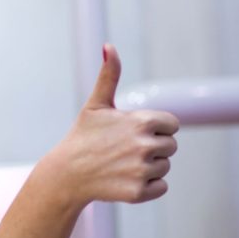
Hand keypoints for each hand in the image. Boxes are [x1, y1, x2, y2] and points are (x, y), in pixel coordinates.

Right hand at [48, 44, 178, 206]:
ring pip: (164, 166)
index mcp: (140, 121)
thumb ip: (109, 75)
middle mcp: (144, 145)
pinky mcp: (139, 191)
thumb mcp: (96, 104)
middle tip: (124, 149)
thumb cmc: (83, 136)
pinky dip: (147, 186)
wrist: (67, 173)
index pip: (172, 125)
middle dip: (152, 147)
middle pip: (171, 146)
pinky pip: (161, 187)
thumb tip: (109, 46)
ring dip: (149, 166)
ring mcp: (142, 169)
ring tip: (122, 164)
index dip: (155, 127)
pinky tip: (125, 178)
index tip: (133, 131)